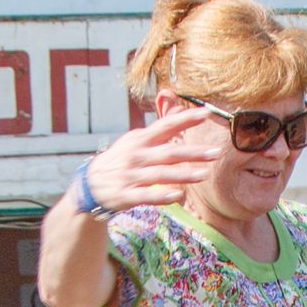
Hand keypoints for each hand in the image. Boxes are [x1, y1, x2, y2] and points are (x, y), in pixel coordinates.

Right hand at [79, 107, 219, 212]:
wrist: (90, 184)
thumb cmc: (120, 160)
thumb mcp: (135, 141)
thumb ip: (159, 130)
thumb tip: (178, 110)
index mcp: (140, 140)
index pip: (166, 126)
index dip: (186, 119)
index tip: (207, 113)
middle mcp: (136, 155)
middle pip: (169, 153)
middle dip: (193, 153)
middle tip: (216, 152)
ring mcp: (131, 175)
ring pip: (161, 174)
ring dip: (183, 174)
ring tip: (204, 174)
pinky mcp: (127, 194)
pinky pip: (148, 195)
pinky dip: (163, 195)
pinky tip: (180, 195)